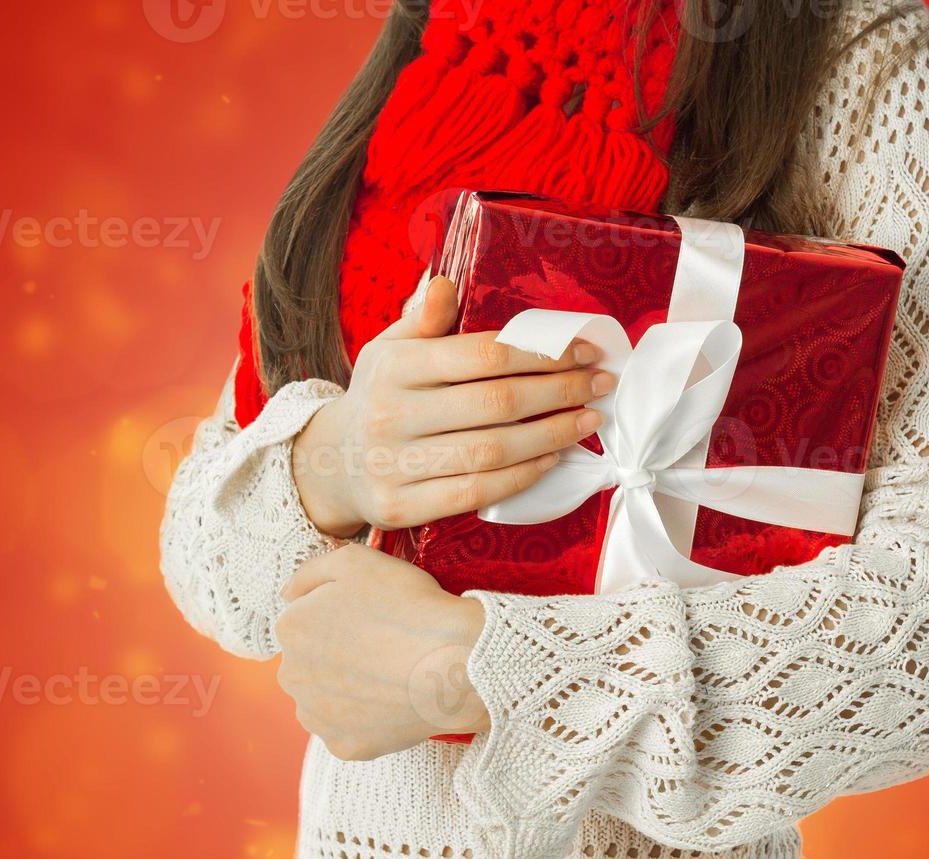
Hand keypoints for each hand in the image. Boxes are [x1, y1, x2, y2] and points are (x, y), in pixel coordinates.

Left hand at [275, 543, 489, 760]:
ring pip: (325, 699)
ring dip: (347, 689)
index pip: (305, 620)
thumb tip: (288, 594)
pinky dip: (367, 719)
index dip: (339, 615)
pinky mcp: (345, 747)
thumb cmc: (408, 606)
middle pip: (310, 662)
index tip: (369, 616)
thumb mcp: (356, 561)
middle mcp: (293, 677)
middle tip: (381, 645)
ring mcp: (318, 717)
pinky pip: (349, 730)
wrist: (456, 662)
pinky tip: (392, 701)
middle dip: (337, 655)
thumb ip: (310, 572)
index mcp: (292, 629)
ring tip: (388, 674)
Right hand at [292, 275, 613, 536]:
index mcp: (394, 366)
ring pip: (492, 452)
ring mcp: (394, 465)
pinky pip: (476, 492)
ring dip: (552, 436)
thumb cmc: (379, 397)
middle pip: (495, 404)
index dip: (541, 353)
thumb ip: (423, 318)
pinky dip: (523, 476)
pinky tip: (553, 458)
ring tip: (588, 421)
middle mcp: (391, 414)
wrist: (328, 464)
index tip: (585, 350)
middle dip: (559, 392)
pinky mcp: (401, 508)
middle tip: (600, 385)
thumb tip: (444, 281)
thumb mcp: (389, 349)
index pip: (482, 356)